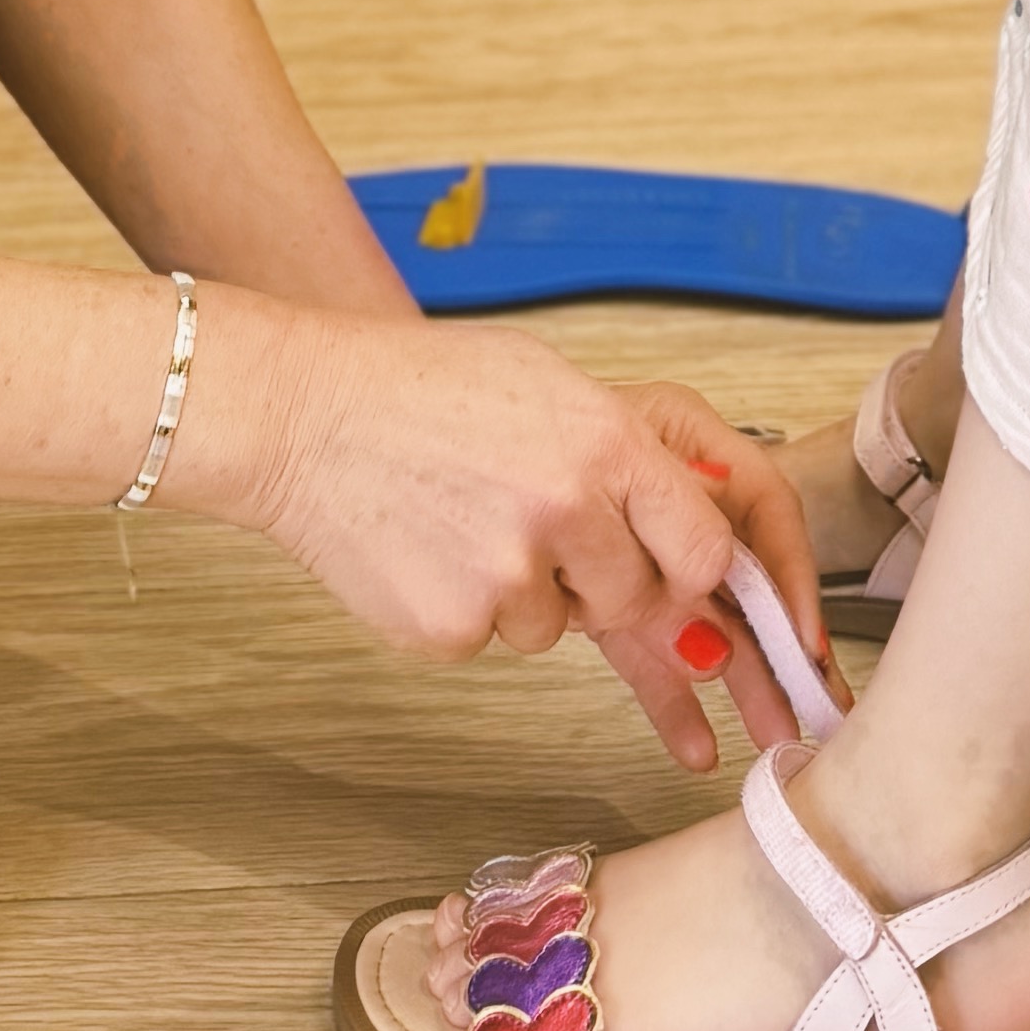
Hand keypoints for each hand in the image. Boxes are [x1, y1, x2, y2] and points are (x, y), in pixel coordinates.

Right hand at [188, 304, 834, 766]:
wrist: (306, 415)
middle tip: (560, 541)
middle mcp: (567, 509)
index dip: (716, 583)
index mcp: (605, 440)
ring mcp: (507, 576)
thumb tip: (714, 551)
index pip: (711, 548)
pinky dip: (474, 609)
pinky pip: (496, 643)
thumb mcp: (554, 388)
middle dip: (617, 590)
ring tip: (472, 518)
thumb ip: (639, 461)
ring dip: (536, 594)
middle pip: (643, 604)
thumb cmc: (432, 390)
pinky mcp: (453, 629)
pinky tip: (431, 548)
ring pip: (562, 629)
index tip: (724, 608)